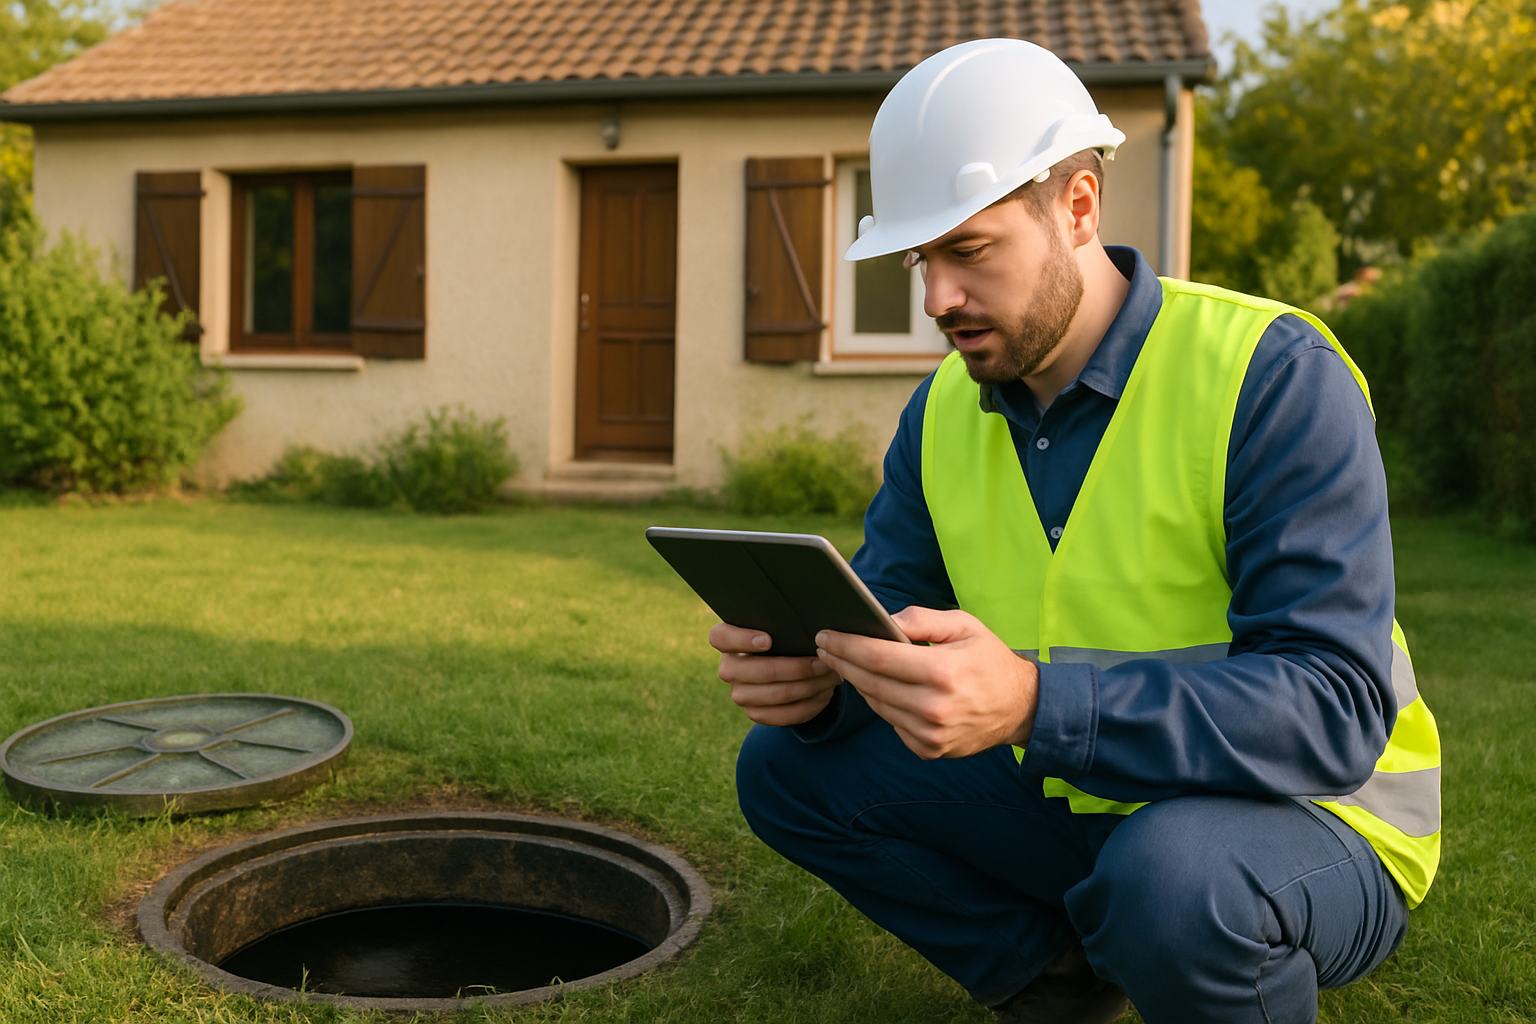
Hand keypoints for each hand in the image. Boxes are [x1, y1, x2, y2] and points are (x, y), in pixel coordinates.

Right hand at [710, 623, 842, 726]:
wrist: (784, 664)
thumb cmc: (782, 636)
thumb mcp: (778, 625)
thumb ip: (783, 622)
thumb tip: (813, 629)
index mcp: (726, 640)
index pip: (720, 637)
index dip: (742, 639)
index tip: (768, 640)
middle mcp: (728, 669)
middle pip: (761, 671)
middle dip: (798, 667)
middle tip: (824, 660)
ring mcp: (740, 694)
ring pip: (778, 694)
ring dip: (810, 686)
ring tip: (831, 675)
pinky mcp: (756, 713)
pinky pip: (785, 715)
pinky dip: (810, 704)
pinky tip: (825, 693)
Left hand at [813, 606, 1038, 758]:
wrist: (1021, 707)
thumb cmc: (988, 659)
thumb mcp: (964, 625)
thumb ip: (921, 620)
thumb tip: (882, 621)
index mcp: (942, 672)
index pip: (878, 657)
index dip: (846, 646)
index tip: (825, 636)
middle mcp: (934, 708)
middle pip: (870, 683)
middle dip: (842, 662)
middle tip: (825, 647)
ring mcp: (931, 734)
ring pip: (877, 705)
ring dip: (857, 683)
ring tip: (845, 663)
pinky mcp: (929, 750)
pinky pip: (891, 723)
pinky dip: (881, 704)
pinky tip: (876, 687)